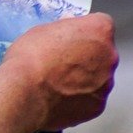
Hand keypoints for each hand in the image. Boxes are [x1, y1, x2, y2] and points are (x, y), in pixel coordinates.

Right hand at [0, 12, 117, 130]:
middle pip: (103, 53)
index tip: (70, 37)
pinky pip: (91, 100)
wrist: (23, 95)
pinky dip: (79, 99)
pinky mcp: (97, 107)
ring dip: (84, 79)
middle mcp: (110, 56)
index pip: (101, 25)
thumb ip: (64, 31)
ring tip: (56, 84)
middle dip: (87, 57)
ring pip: (99, 78)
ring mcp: (106, 84)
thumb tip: (67, 35)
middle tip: (62, 63)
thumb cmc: (30, 59)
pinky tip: (58, 99)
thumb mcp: (41, 31)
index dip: (84, 31)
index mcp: (99, 30)